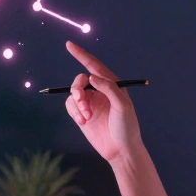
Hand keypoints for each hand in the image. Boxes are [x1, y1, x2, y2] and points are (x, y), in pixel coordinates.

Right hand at [64, 41, 142, 163]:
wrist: (120, 150)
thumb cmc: (126, 126)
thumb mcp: (122, 105)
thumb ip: (108, 88)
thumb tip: (91, 77)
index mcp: (112, 84)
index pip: (94, 65)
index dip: (81, 54)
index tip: (69, 45)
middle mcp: (100, 91)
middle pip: (80, 80)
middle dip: (77, 88)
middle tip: (81, 98)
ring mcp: (90, 102)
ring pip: (73, 93)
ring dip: (77, 104)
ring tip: (85, 116)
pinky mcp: (82, 114)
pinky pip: (70, 105)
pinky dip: (74, 112)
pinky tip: (83, 121)